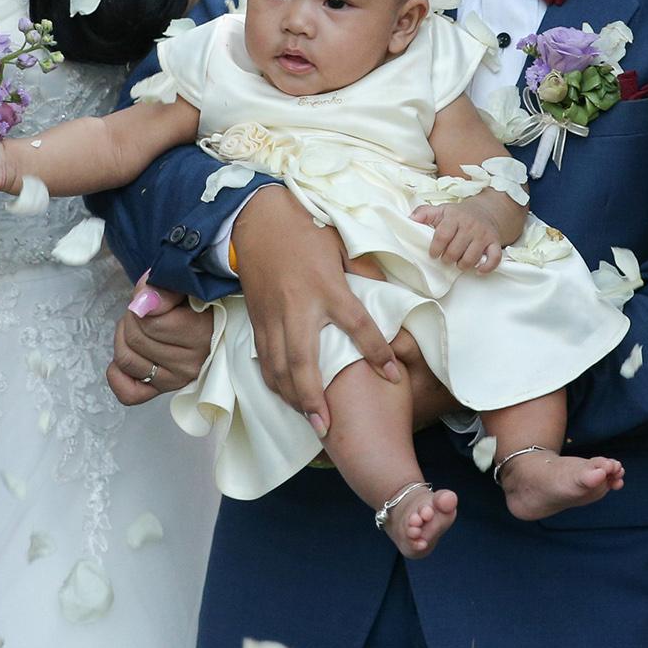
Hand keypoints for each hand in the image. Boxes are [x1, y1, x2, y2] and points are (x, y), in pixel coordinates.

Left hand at [107, 277, 212, 405]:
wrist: (215, 322)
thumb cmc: (201, 302)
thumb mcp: (188, 286)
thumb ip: (166, 288)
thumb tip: (142, 300)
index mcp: (202, 335)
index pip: (151, 322)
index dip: (141, 301)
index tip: (149, 290)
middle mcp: (190, 364)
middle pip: (135, 339)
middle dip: (131, 316)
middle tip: (142, 307)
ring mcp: (175, 380)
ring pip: (126, 360)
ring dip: (122, 337)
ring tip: (136, 325)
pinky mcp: (162, 390)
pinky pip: (128, 392)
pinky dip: (117, 374)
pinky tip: (129, 352)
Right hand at [231, 186, 398, 435]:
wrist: (258, 221)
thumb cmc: (305, 232)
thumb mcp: (342, 244)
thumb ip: (364, 272)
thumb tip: (387, 295)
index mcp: (326, 287)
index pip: (357, 323)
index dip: (376, 351)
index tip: (392, 374)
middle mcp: (298, 307)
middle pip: (303, 361)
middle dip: (313, 397)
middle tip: (326, 426)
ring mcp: (272, 316)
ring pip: (277, 367)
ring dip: (292, 398)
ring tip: (310, 420)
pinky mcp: (256, 320)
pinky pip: (263, 359)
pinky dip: (274, 382)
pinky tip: (287, 397)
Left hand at [411, 200, 504, 271]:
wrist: (485, 211)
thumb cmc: (459, 214)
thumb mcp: (441, 210)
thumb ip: (424, 213)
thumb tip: (409, 219)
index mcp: (454, 217)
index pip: (442, 235)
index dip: (436, 248)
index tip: (433, 254)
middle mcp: (470, 225)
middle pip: (455, 250)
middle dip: (447, 258)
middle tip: (446, 258)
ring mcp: (483, 234)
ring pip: (471, 257)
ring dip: (462, 265)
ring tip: (458, 262)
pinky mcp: (495, 242)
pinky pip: (494, 258)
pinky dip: (486, 267)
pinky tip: (478, 270)